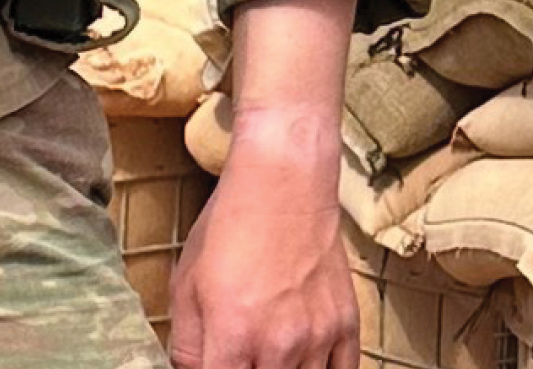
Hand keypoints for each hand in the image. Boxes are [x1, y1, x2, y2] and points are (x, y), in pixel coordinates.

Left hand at [168, 137, 357, 368]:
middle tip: (243, 354)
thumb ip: (186, 341)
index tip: (218, 362)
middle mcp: (277, 345)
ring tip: (269, 352)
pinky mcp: (346, 327)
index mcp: (232, 334)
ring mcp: (317, 338)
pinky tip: (304, 361)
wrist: (283, 182)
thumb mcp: (187, 279)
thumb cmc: (230, 224)